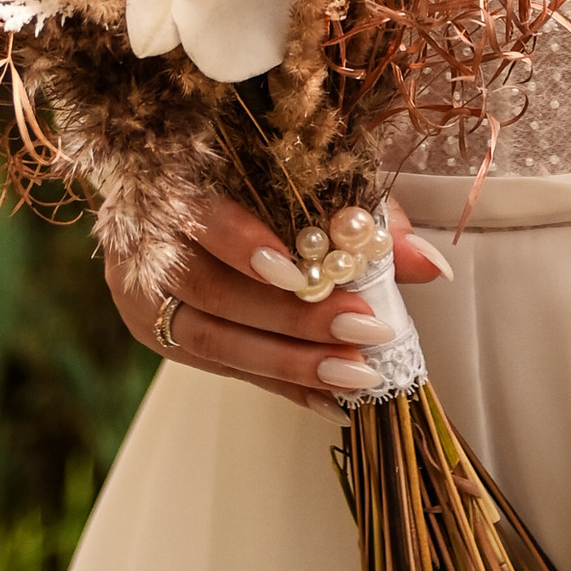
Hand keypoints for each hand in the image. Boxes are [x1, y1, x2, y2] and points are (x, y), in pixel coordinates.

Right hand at [107, 195, 453, 412]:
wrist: (164, 192)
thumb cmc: (243, 172)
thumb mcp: (299, 177)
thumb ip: (359, 213)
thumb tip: (430, 264)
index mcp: (167, 183)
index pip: (199, 217)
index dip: (245, 245)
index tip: (302, 273)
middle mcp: (141, 245)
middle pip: (213, 292)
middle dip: (293, 318)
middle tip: (365, 328)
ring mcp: (144, 296)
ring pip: (214, 340)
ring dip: (291, 362)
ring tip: (355, 373)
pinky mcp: (161, 335)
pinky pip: (224, 368)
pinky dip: (280, 383)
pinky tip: (330, 399)